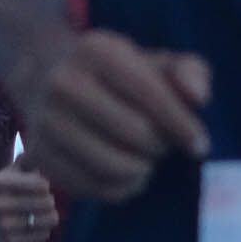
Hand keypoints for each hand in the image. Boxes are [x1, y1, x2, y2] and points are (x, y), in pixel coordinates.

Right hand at [0, 156, 59, 241]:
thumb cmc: (4, 190)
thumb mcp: (10, 171)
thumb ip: (29, 160)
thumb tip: (45, 151)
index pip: (42, 185)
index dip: (45, 185)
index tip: (40, 187)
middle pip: (47, 202)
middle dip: (49, 200)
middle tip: (45, 202)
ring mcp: (2, 226)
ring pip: (47, 220)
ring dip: (50, 216)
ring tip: (45, 213)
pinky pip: (43, 235)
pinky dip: (44, 231)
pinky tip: (37, 226)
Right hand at [25, 30, 211, 201]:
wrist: (43, 76)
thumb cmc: (114, 73)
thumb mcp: (154, 61)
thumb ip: (189, 72)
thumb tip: (198, 97)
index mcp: (97, 52)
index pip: (150, 95)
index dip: (183, 125)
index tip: (200, 146)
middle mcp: (64, 84)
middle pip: (137, 134)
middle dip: (160, 146)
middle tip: (162, 144)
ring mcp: (46, 123)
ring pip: (116, 167)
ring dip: (142, 169)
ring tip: (144, 159)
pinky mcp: (40, 157)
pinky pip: (96, 189)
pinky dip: (122, 188)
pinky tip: (127, 174)